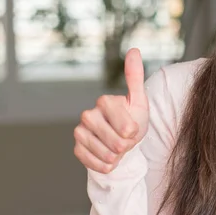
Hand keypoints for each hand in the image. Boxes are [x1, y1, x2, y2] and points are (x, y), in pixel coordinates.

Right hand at [74, 48, 149, 172]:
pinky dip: (107, 164)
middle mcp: (88, 115)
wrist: (123, 140)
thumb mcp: (139, 99)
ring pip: (107, 154)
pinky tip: (110, 157)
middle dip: (126, 145)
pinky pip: (95, 163)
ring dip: (118, 155)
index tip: (133, 128)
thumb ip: (135, 76)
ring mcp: (80, 132)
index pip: (126, 127)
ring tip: (118, 147)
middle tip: (125, 139)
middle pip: (116, 143)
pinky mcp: (77, 148)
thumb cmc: (133, 117)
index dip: (134, 132)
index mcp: (104, 101)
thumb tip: (134, 49)